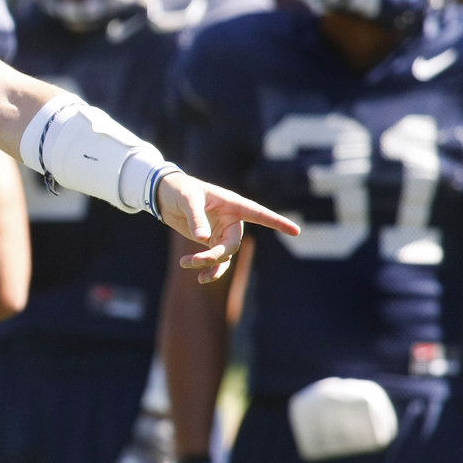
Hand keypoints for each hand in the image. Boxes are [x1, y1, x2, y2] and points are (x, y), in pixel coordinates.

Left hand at [156, 174, 299, 282]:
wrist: (166, 195)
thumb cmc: (180, 190)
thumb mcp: (188, 200)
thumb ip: (196, 218)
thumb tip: (203, 238)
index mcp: (232, 204)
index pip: (258, 213)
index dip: (276, 222)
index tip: (296, 230)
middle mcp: (231, 220)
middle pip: (232, 245)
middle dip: (215, 256)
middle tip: (195, 260)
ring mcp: (222, 232)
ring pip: (224, 256)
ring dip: (208, 264)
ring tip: (186, 263)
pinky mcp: (211, 242)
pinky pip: (217, 261)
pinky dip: (207, 269)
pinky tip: (195, 273)